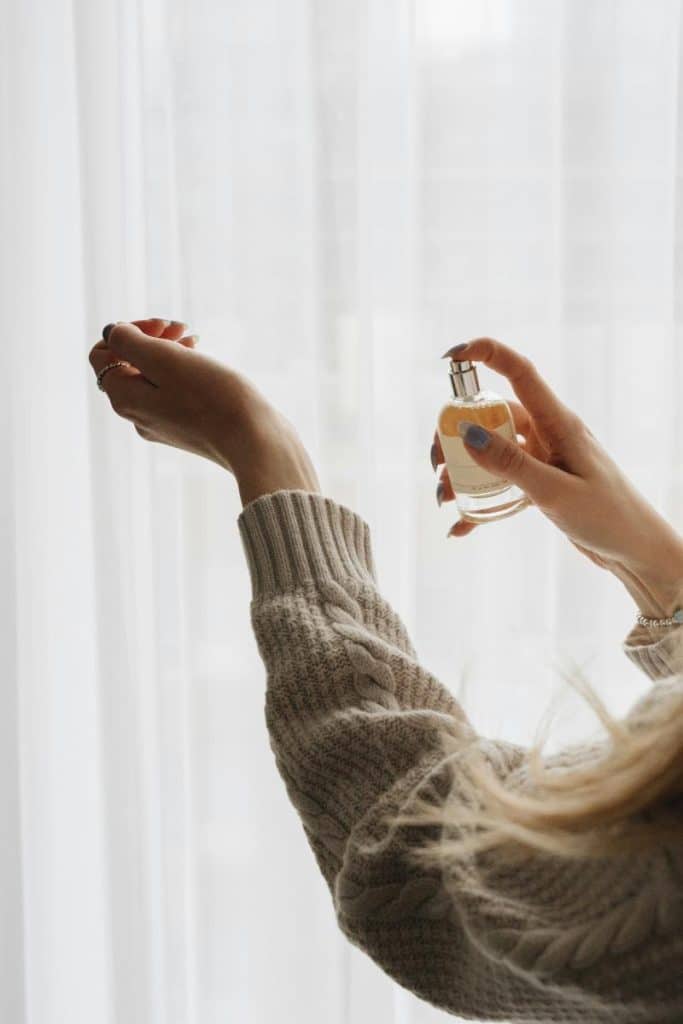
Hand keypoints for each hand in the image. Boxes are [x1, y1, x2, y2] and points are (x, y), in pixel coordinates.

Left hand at [88, 318, 320, 505]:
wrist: (256, 442)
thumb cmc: (214, 399)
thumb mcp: (166, 360)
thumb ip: (130, 342)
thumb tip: (113, 333)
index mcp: (125, 399)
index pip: (102, 353)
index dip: (128, 330)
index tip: (163, 327)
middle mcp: (138, 415)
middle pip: (127, 363)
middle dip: (151, 337)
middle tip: (183, 329)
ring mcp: (163, 424)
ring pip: (152, 375)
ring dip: (170, 350)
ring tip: (196, 340)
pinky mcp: (188, 428)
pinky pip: (173, 391)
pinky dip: (184, 370)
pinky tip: (205, 363)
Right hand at [432, 337, 682, 617]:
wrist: (636, 550)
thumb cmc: (608, 516)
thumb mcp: (555, 492)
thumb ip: (511, 464)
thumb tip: (466, 433)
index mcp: (558, 423)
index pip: (519, 372)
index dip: (486, 354)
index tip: (450, 356)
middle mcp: (548, 434)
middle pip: (492, 416)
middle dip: (456, 432)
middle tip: (435, 460)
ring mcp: (544, 458)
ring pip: (491, 451)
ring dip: (462, 470)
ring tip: (443, 496)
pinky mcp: (541, 483)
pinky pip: (501, 484)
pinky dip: (478, 503)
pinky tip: (460, 527)